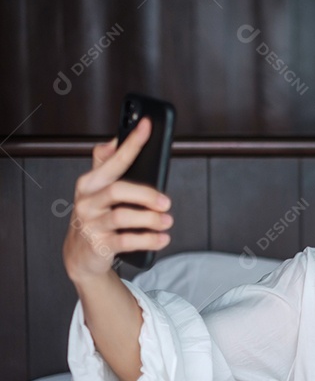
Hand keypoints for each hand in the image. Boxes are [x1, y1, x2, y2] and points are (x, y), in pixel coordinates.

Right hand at [63, 117, 172, 283]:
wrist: (82, 254)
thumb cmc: (97, 216)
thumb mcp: (97, 190)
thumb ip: (106, 165)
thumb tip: (114, 140)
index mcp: (90, 183)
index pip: (112, 159)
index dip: (131, 143)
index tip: (147, 126)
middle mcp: (87, 201)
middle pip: (118, 189)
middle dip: (147, 194)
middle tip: (166, 202)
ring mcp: (91, 224)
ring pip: (123, 216)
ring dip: (151, 219)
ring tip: (167, 221)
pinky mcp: (99, 245)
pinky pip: (127, 241)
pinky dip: (149, 240)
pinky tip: (162, 238)